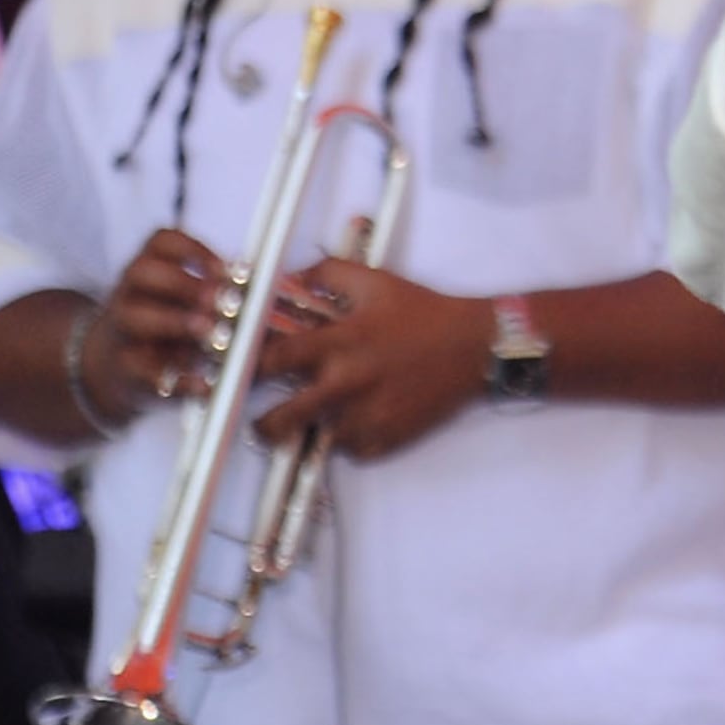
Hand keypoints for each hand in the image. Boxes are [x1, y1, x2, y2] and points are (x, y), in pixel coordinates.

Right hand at [89, 228, 234, 420]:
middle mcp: (130, 292)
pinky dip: (173, 377)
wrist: (118, 366)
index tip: (224, 268)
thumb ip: (224, 290)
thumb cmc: (169, 323)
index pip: (163, 241)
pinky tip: (202, 382)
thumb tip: (282, 289)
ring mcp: (122, 329)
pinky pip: (142, 370)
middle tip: (220, 300)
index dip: (193, 249)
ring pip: (134, 317)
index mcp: (150, 267)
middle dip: (185, 284)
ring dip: (174, 321)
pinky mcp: (125, 369)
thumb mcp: (189, 300)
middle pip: (143, 273)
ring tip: (208, 332)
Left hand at [250, 263, 493, 461]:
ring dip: (315, 430)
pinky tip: (359, 421)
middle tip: (266, 421)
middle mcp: (348, 383)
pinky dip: (351, 441)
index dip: (252, 367)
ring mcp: (368, 416)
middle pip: (283, 418)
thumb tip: (293, 277)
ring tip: (319, 421)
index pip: (274, 360)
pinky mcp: (389, 437)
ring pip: (317, 438)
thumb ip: (329, 272)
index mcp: (340, 342)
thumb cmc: (424, 312)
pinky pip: (353, 451)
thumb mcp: (376, 281)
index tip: (249, 371)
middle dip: (266, 424)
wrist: (474, 345)